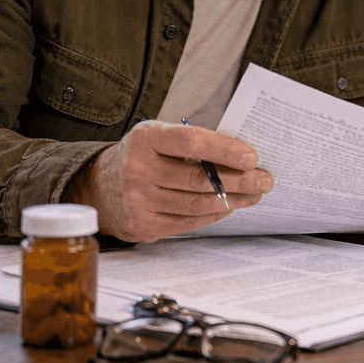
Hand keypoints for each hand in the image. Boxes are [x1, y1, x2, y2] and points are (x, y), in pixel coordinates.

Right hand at [64, 120, 272, 242]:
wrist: (98, 187)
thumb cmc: (140, 157)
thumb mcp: (157, 138)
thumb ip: (190, 143)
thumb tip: (241, 156)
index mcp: (145, 139)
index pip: (192, 142)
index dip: (225, 150)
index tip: (252, 157)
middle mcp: (138, 169)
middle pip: (199, 179)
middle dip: (240, 180)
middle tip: (265, 179)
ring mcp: (138, 200)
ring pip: (197, 204)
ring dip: (233, 200)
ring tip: (254, 194)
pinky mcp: (143, 225)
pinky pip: (188, 222)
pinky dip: (214, 215)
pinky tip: (229, 207)